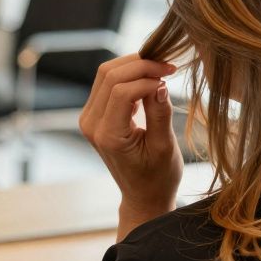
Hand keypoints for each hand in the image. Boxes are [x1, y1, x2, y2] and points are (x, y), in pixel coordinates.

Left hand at [79, 53, 183, 239]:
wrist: (143, 196)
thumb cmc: (158, 177)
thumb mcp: (164, 147)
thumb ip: (159, 113)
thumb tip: (159, 83)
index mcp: (108, 136)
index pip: (121, 91)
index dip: (147, 78)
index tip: (170, 77)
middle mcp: (92, 125)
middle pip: (109, 75)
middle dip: (140, 64)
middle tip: (168, 66)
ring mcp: (90, 119)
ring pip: (106, 74)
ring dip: (134, 66)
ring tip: (161, 70)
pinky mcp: (96, 114)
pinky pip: (108, 83)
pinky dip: (129, 75)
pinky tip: (150, 80)